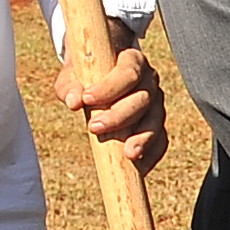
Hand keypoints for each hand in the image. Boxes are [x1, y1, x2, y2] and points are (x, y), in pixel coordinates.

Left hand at [56, 41, 168, 174]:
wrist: (102, 75)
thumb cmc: (86, 76)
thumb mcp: (73, 75)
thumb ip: (69, 85)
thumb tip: (73, 102)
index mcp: (132, 61)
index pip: (128, 73)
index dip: (110, 87)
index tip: (87, 99)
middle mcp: (149, 81)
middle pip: (143, 99)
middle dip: (120, 116)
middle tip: (94, 127)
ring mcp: (156, 104)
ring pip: (155, 121)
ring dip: (143, 139)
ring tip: (129, 155)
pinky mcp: (155, 125)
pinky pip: (160, 141)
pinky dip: (151, 155)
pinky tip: (140, 168)